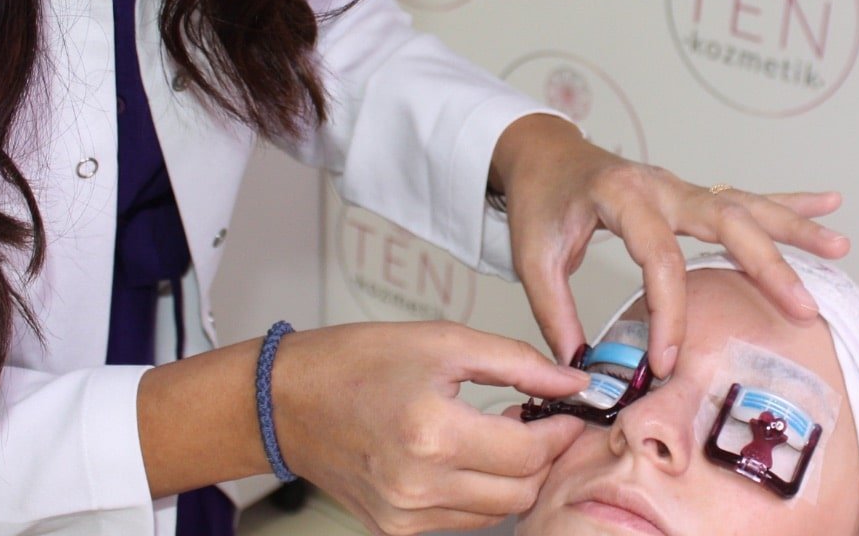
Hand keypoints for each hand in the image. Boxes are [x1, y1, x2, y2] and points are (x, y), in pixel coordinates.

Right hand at [272, 321, 589, 534]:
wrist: (285, 400)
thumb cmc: (355, 363)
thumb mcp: (444, 341)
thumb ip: (518, 361)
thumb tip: (573, 380)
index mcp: (432, 433)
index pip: (529, 453)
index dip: (562, 432)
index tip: (569, 410)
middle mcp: (417, 485)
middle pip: (521, 492)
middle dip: (545, 457)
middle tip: (543, 422)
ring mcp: (405, 514)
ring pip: (497, 513)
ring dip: (516, 478)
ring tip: (505, 436)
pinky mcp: (395, 529)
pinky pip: (462, 521)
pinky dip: (481, 494)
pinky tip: (472, 458)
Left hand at [490, 114, 850, 375]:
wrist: (545, 154)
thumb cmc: (542, 202)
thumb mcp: (533, 256)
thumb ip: (555, 311)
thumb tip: (580, 366)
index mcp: (622, 197)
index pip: (658, 257)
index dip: (667, 312)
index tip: (667, 361)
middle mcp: (663, 186)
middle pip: (726, 221)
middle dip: (767, 265)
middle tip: (802, 307)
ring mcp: (683, 188)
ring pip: (747, 206)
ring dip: (795, 227)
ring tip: (841, 246)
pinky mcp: (692, 196)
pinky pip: (746, 199)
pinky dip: (788, 203)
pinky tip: (829, 204)